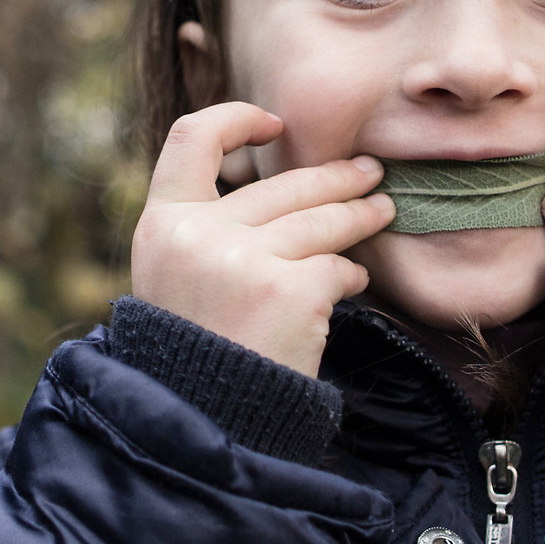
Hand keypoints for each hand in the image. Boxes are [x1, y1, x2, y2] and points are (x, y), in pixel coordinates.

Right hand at [131, 102, 395, 376]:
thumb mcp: (171, 280)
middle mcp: (198, 233)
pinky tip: (351, 288)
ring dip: (361, 215)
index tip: (275, 125)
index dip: (237, 119)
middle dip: (335, 177)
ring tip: (382, 211)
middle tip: (369, 174)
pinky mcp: (290, 290)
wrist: (204, 424)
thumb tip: (265, 185)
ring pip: (322, 220)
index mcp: (161, 224)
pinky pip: (339, 268)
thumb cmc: (193, 356)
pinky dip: (350, 279)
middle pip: (281, 185)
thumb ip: (203, 230)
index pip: (191, 137)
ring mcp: (244, 259)